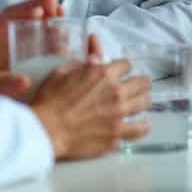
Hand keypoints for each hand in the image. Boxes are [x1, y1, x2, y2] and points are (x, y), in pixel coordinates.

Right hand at [31, 59, 152, 159]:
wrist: (47, 130)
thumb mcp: (63, 72)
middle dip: (140, 82)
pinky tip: (144, 124)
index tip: (122, 72)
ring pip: (144, 103)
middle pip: (142, 83)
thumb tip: (95, 57)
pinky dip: (143, 126)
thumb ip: (83, 64)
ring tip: (141, 102)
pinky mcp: (117, 134)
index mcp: (104, 74)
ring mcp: (119, 114)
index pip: (126, 65)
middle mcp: (116, 92)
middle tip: (139, 85)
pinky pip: (139, 129)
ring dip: (143, 100)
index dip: (123, 68)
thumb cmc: (50, 100)